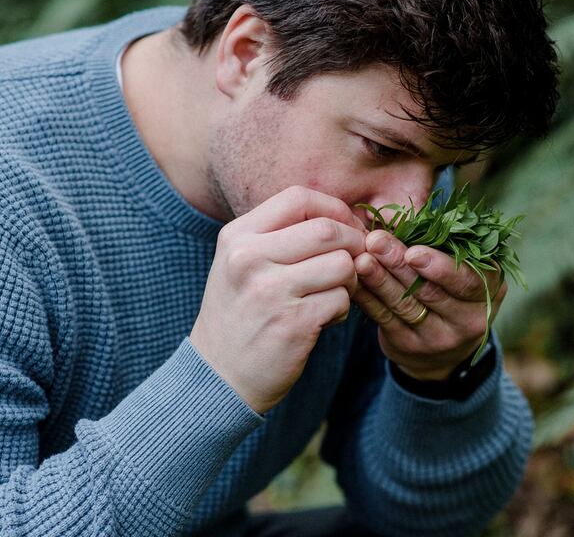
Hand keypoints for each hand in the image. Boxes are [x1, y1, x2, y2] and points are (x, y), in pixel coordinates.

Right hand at [189, 186, 365, 413]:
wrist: (219, 375)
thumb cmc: (239, 314)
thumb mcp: (241, 263)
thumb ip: (279, 234)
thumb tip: (341, 214)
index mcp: (238, 237)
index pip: (298, 198)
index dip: (334, 208)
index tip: (345, 227)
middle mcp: (249, 258)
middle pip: (327, 229)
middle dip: (352, 243)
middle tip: (355, 261)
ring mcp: (271, 291)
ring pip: (342, 264)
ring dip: (350, 279)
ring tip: (334, 293)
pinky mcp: (293, 323)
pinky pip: (342, 299)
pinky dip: (342, 308)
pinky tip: (324, 319)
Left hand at [352, 229, 506, 381]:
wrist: (445, 349)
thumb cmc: (453, 289)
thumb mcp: (463, 269)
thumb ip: (445, 245)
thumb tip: (406, 217)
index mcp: (488, 291)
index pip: (466, 280)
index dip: (439, 267)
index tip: (413, 251)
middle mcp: (469, 320)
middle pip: (431, 291)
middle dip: (399, 263)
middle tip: (376, 241)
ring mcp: (439, 338)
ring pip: (405, 305)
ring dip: (380, 279)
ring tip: (361, 259)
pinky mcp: (409, 347)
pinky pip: (386, 319)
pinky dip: (368, 298)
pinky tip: (354, 281)